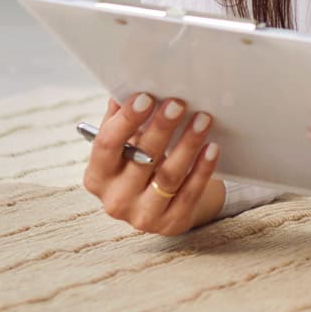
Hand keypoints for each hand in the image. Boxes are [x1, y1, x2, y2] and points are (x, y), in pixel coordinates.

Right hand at [83, 92, 224, 235]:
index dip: (126, 120)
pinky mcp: (171, 224)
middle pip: (141, 158)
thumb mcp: (126, 146)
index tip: (145, 97)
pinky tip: (212, 147)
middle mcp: (115, 200)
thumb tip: (124, 87)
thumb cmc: (141, 166)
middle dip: (161, 128)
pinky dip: (202, 169)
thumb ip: (121, 120)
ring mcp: (142, 216)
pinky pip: (190, 193)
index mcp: (97, 177)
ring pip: (168, 175)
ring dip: (188, 144)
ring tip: (203, 119)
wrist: (163, 206)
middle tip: (178, 103)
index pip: (106, 145)